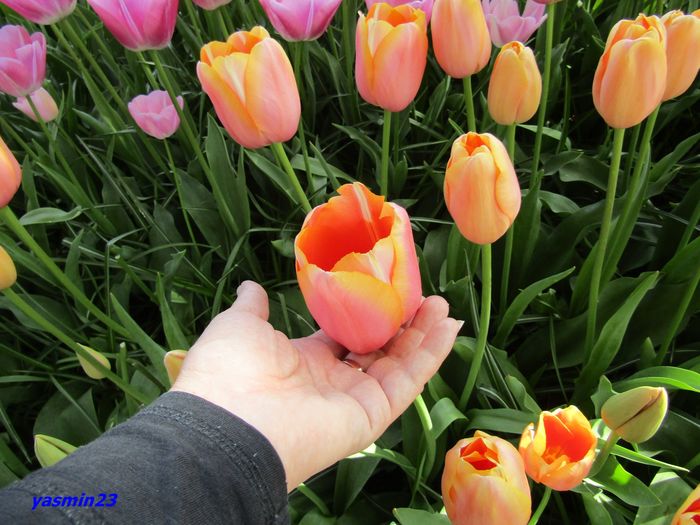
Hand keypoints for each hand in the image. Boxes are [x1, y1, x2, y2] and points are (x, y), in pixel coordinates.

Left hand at [172, 281, 461, 491]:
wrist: (228, 419)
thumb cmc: (228, 369)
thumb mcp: (240, 325)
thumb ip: (253, 306)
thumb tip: (252, 287)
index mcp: (304, 360)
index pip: (346, 335)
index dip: (368, 313)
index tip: (387, 289)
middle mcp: (332, 381)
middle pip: (379, 350)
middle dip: (403, 324)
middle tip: (425, 296)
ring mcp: (354, 399)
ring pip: (400, 366)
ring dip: (424, 336)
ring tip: (444, 306)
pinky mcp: (371, 415)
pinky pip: (408, 383)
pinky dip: (431, 355)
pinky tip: (448, 328)